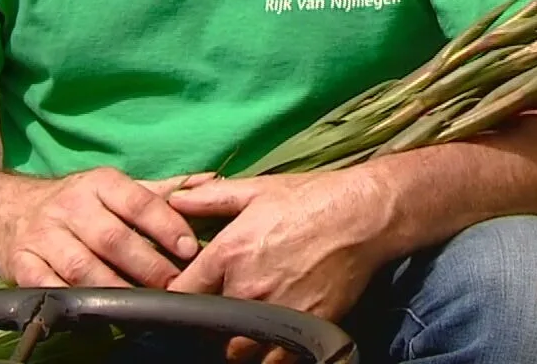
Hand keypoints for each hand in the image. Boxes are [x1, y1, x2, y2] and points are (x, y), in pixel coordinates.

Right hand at [0, 168, 211, 289]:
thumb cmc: (78, 203)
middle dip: (146, 264)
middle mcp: (70, 206)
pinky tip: (94, 313)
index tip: (188, 248)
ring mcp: (43, 235)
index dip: (166, 225)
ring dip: (113, 287)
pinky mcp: (21, 263)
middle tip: (172, 284)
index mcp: (99, 183)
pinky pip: (46, 284)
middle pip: (113, 238)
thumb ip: (162, 190)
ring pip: (81, 265)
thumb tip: (210, 181)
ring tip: (140, 304)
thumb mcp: (116, 189)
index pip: (139, 202)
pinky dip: (70, 299)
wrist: (8, 210)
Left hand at [167, 171, 392, 363]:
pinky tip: (274, 337)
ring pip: (237, 350)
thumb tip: (172, 199)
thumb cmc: (312, 198)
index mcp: (228, 254)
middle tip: (222, 309)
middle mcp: (246, 289)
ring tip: (247, 326)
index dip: (179, 297)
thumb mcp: (257, 190)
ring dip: (238, 342)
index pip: (181, 294)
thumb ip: (210, 199)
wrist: (364, 216)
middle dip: (210, 321)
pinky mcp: (303, 328)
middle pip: (206, 328)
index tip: (188, 295)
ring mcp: (275, 313)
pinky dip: (269, 354)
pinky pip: (274, 360)